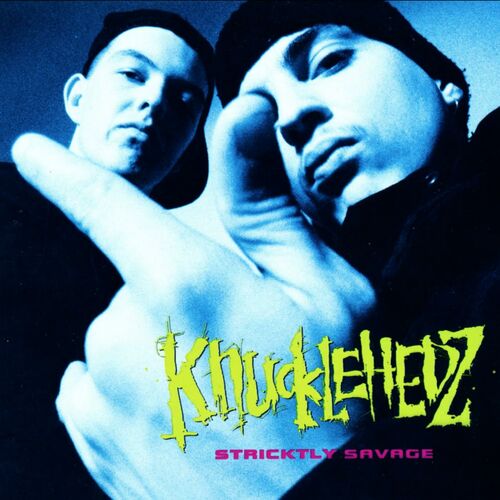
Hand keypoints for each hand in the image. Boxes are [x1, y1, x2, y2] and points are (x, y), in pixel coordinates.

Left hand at [12, 132, 373, 497]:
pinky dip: (139, 384)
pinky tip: (190, 412)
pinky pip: (102, 385)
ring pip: (120, 335)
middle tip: (240, 332)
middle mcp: (124, 340)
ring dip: (162, 341)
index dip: (64, 171)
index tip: (32, 153)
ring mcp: (104, 401)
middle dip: (182, 288)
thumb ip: (268, 204)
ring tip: (222, 383)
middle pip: (137, 279)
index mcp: (183, 285)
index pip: (104, 204)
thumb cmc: (334, 404)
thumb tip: (247, 115)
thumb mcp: (324, 293)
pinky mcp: (99, 446)